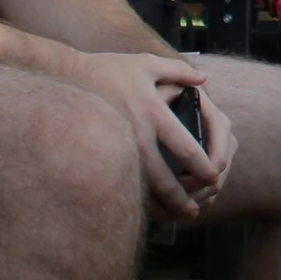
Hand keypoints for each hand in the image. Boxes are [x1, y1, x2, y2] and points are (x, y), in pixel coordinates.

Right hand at [76, 51, 228, 218]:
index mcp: (154, 113)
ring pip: (143, 188)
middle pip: (165, 179)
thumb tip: (204, 79)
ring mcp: (117, 149)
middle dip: (182, 200)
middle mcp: (137, 136)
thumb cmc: (108, 69)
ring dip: (161, 206)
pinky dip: (138, 198)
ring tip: (174, 216)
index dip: (204, 168)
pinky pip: (123, 183)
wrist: (66, 78)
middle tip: (195, 212)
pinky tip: (146, 207)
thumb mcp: (146, 63)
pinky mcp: (102, 156)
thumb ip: (179, 71)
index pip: (187, 148)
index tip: (214, 178)